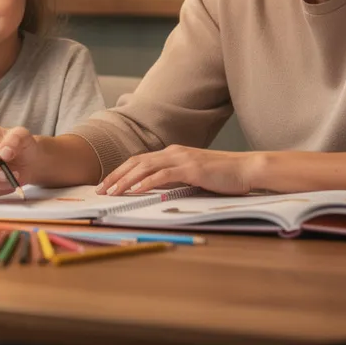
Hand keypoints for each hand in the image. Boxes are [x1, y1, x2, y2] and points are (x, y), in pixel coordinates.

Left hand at [98, 145, 258, 195]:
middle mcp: (173, 152)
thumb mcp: (193, 176)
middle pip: (136, 162)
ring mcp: (182, 159)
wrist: (246, 169)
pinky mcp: (191, 169)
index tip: (106, 184)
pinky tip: (135, 190)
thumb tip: (156, 190)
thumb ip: (175, 179)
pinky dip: (147, 182)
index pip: (139, 161)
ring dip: (126, 180)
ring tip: (112, 192)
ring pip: (145, 168)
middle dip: (115, 176)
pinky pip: (163, 175)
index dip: (120, 172)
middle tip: (100, 189)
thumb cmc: (222, 176)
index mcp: (172, 153)